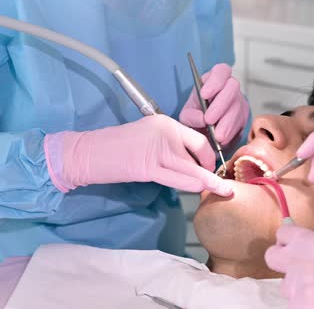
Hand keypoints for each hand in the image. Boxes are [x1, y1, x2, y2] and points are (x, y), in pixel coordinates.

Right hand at [45, 114, 234, 195]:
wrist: (90, 152)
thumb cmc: (116, 148)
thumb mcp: (148, 140)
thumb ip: (169, 148)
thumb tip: (190, 164)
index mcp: (165, 122)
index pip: (198, 139)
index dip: (208, 156)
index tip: (210, 169)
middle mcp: (165, 131)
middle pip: (199, 153)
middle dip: (212, 172)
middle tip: (223, 186)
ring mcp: (157, 148)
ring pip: (192, 169)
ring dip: (209, 182)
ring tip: (221, 191)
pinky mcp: (148, 166)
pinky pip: (178, 179)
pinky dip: (193, 185)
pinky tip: (203, 190)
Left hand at [179, 63, 248, 146]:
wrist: (204, 133)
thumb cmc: (195, 118)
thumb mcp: (187, 116)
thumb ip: (192, 115)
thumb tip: (203, 119)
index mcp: (214, 80)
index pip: (221, 71)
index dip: (215, 81)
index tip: (204, 95)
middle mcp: (229, 87)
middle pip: (232, 87)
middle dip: (220, 105)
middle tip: (209, 120)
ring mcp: (239, 101)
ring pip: (237, 107)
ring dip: (226, 122)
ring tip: (216, 135)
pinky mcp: (244, 117)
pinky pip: (241, 122)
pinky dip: (231, 132)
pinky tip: (222, 139)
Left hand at [265, 225, 313, 308]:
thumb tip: (308, 250)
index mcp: (308, 242)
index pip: (282, 234)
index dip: (289, 242)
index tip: (295, 248)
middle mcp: (295, 261)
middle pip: (272, 257)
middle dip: (283, 263)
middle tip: (300, 272)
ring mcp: (295, 287)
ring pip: (288, 288)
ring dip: (301, 291)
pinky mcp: (298, 307)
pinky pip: (297, 306)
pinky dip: (309, 306)